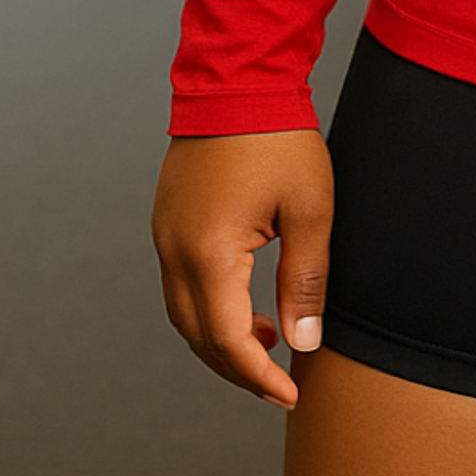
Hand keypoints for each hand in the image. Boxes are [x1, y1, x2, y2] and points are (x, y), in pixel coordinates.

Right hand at [151, 130, 332, 407]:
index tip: (289, 394)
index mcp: (208, 252)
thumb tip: (303, 342)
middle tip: (278, 380)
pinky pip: (180, 283)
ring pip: (183, 313)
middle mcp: (174, 250)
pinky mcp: (167, 221)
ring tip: (267, 342)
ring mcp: (164, 235)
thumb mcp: (310, 211)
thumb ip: (305, 281)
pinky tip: (245, 304)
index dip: (258, 376)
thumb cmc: (280, 140)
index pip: (227, 341)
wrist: (239, 81)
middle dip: (236, 368)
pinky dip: (209, 308)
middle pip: (197, 336)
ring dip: (219, 339)